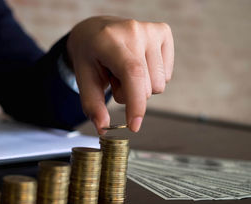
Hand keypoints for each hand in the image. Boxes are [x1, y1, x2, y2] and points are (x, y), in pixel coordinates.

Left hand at [67, 16, 173, 133]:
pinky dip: (152, 78)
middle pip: (147, 87)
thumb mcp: (83, 79)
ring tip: (124, 71)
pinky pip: (166, 75)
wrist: (94, 32)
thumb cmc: (89, 56)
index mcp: (109, 40)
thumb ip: (92, 104)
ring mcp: (150, 30)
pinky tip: (138, 64)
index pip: (132, 73)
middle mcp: (133, 31)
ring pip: (159, 84)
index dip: (136, 103)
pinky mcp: (163, 31)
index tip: (134, 126)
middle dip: (130, 95)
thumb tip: (103, 127)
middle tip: (114, 79)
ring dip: (141, 87)